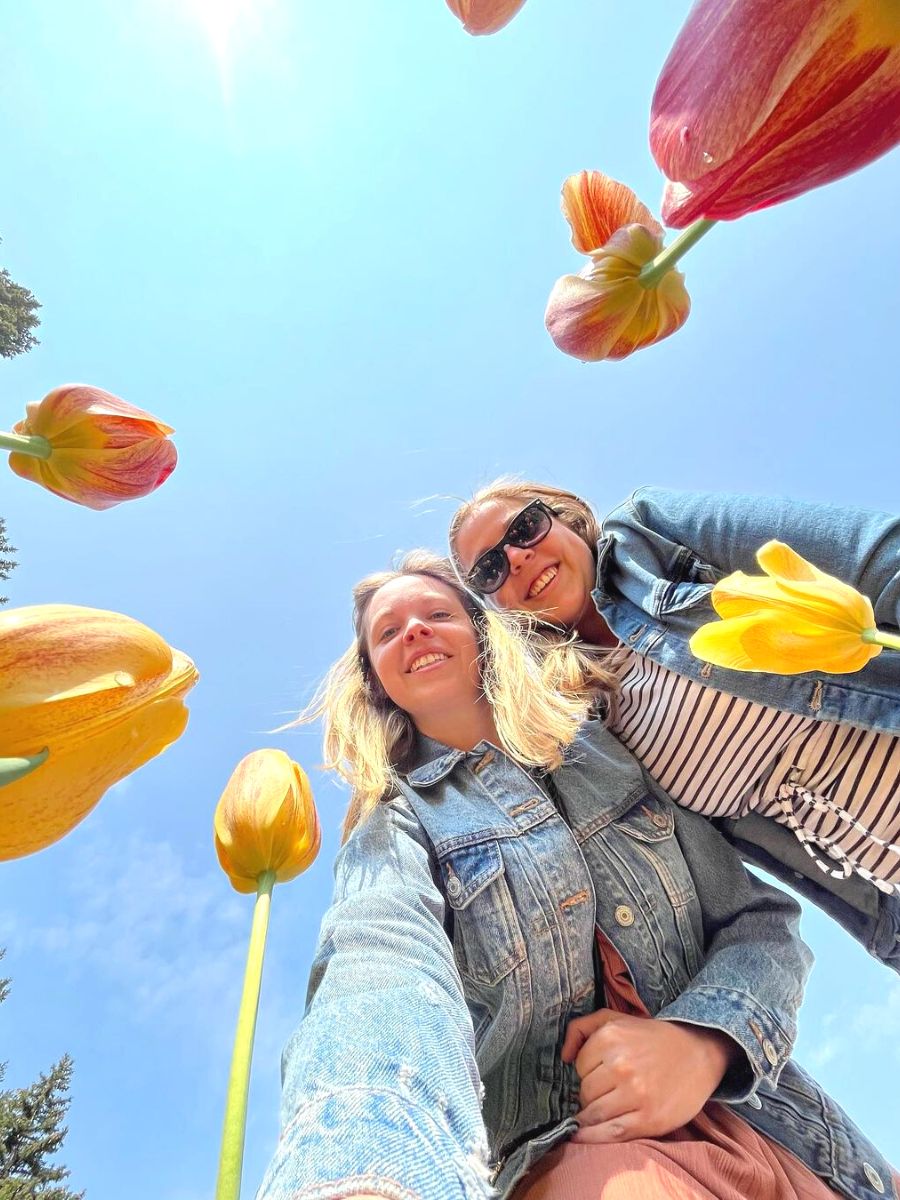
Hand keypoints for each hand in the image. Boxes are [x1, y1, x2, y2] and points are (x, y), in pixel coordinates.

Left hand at [561, 1009, 738, 1142]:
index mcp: (611, 1038)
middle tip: (602, 1094)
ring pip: (593, 1113)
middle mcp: (620, 1065)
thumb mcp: (615, 1019)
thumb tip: (563, 1057)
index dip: (586, 1072)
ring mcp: (635, 1094)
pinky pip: (610, 1133)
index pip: (579, 1066)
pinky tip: (582, 1136)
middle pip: (584, 1091)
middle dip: (588, 1095)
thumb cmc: (652, 1038)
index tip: (598, 1074)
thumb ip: (581, 1028)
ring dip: (589, 1116)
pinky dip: (592, 1137)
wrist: (698, 1054)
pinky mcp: (648, 1119)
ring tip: (596, 1113)